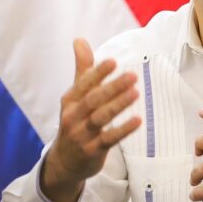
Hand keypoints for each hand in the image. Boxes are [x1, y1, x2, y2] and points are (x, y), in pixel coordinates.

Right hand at [41, 39, 141, 201]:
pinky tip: (138, 120)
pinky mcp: (92, 151)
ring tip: (136, 93)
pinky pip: (109, 139)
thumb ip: (83, 69)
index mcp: (70, 100)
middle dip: (112, 87)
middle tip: (132, 76)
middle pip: (93, 99)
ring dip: (118, 105)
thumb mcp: (75, 96)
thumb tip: (79, 39)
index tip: (113, 61)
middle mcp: (73, 116)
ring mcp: (82, 134)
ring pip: (101, 118)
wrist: (64, 161)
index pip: (84, 84)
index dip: (97, 72)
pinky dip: (123, 130)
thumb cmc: (75, 121)